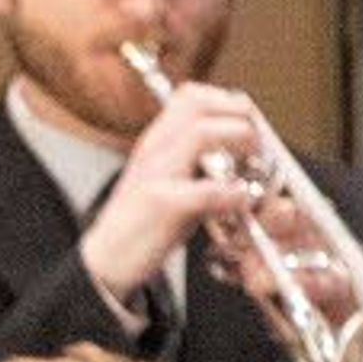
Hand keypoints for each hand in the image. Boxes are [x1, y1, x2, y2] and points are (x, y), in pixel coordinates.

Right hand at [84, 79, 259, 300]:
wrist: (103, 264)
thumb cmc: (139, 226)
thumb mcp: (164, 181)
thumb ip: (193, 161)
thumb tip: (236, 148)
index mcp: (155, 143)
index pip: (190, 97)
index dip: (227, 101)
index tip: (248, 119)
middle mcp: (153, 151)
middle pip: (198, 105)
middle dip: (239, 114)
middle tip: (259, 138)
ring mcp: (155, 176)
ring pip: (200, 134)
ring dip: (239, 141)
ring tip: (256, 161)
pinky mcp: (161, 206)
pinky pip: (204, 190)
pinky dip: (232, 192)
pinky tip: (241, 200)